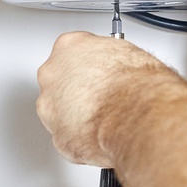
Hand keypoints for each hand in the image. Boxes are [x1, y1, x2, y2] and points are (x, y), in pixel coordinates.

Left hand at [36, 31, 186, 165]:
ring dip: (78, 116)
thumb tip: (118, 69)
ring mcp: (51, 109)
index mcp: (68, 47)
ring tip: (106, 119)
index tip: (98, 71)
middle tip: (102, 96)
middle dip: (77, 90)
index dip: (88, 64)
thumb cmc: (135, 84)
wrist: (136, 115)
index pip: (71, 51)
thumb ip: (109, 60)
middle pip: (59, 82)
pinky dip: (83, 139)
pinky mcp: (58, 138)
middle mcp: (52, 76)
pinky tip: (102, 135)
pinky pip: (69, 138)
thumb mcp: (128, 54)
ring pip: (60, 112)